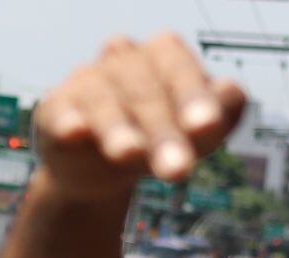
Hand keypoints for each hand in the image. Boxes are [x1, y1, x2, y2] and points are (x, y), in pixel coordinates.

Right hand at [34, 33, 247, 201]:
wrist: (103, 170)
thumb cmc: (160, 139)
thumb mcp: (196, 135)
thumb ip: (220, 115)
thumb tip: (233, 93)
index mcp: (165, 57)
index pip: (181, 70)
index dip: (194, 98)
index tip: (207, 127)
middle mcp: (126, 60)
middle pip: (146, 92)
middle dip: (163, 131)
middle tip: (179, 170)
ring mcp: (88, 81)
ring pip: (105, 101)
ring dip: (119, 129)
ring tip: (130, 155)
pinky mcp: (55, 108)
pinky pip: (61, 112)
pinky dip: (68, 121)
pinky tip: (75, 131)